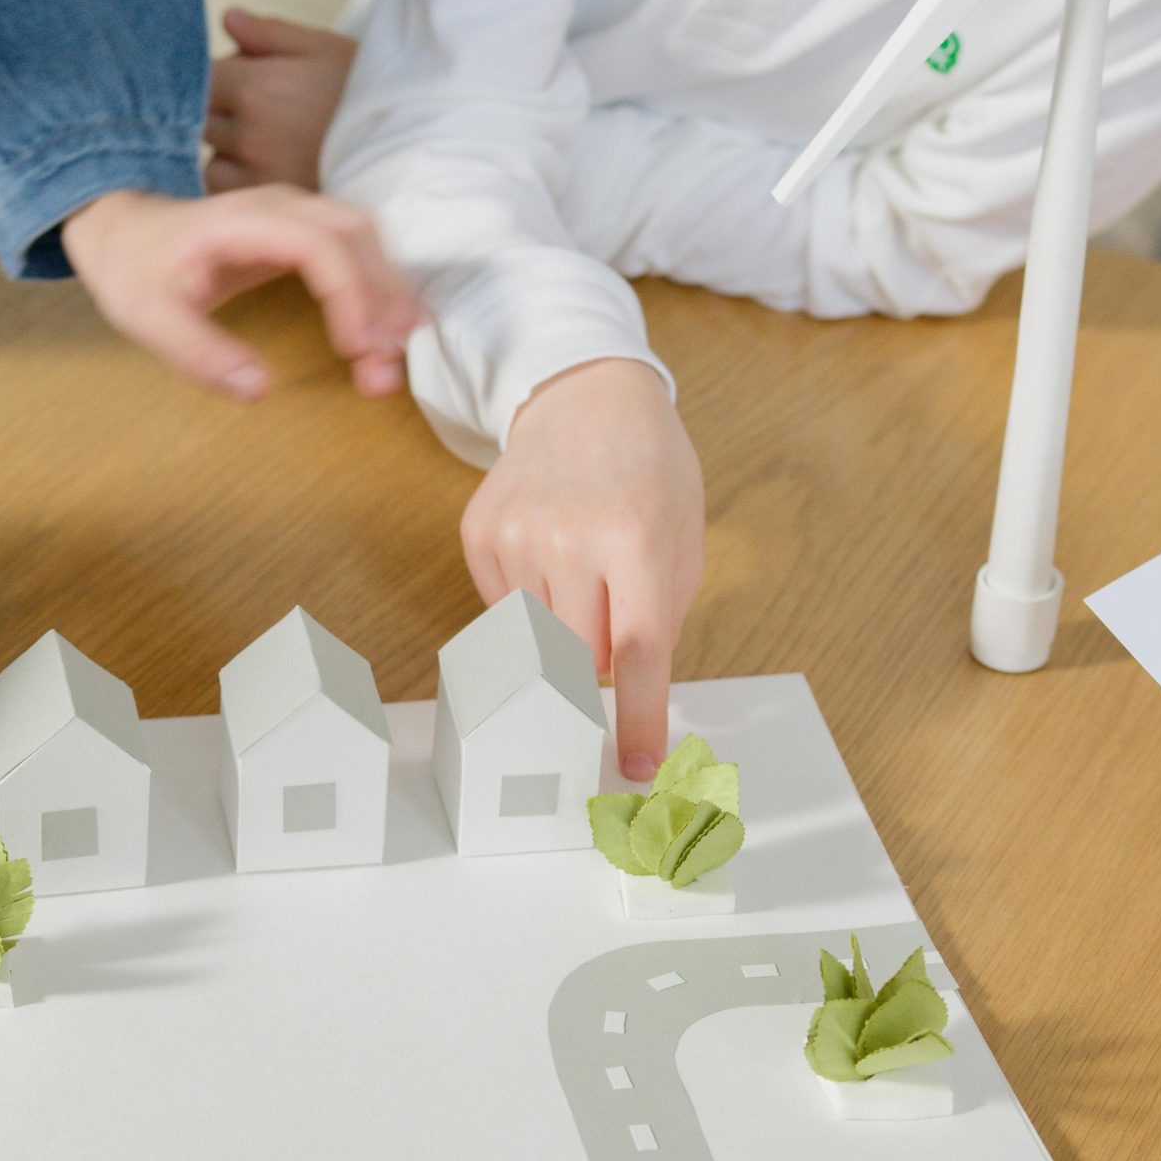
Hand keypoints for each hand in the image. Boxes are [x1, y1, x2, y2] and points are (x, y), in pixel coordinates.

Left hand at [62, 185, 420, 400]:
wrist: (123, 233)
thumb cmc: (136, 272)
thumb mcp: (149, 319)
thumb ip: (199, 354)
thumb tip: (258, 389)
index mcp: (243, 221)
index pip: (319, 245)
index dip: (349, 295)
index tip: (357, 350)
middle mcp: (281, 207)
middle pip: (356, 238)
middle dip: (381, 301)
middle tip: (385, 367)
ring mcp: (297, 214)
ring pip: (366, 243)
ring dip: (387, 299)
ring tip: (390, 362)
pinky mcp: (304, 232)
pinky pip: (356, 252)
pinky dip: (377, 292)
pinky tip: (387, 334)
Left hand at [205, 8, 358, 192]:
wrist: (410, 151)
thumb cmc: (369, 97)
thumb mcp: (324, 49)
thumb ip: (270, 35)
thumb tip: (229, 21)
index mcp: (256, 88)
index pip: (203, 79)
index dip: (223, 79)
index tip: (247, 82)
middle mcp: (248, 135)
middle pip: (205, 121)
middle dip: (226, 115)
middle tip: (269, 116)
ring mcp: (256, 176)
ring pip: (213, 164)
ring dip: (231, 157)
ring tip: (274, 151)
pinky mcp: (269, 210)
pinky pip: (236, 199)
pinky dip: (247, 188)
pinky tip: (278, 177)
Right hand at [464, 360, 704, 781]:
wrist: (584, 396)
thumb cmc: (649, 471)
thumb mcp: (683, 535)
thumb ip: (663, 616)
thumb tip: (629, 695)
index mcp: (634, 538)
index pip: (634, 653)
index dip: (636, 717)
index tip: (634, 765)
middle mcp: (568, 538)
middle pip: (580, 657)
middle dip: (599, 654)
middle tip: (612, 605)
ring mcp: (514, 536)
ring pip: (538, 642)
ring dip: (565, 627)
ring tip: (581, 565)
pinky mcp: (478, 535)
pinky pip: (504, 613)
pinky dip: (532, 602)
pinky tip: (549, 553)